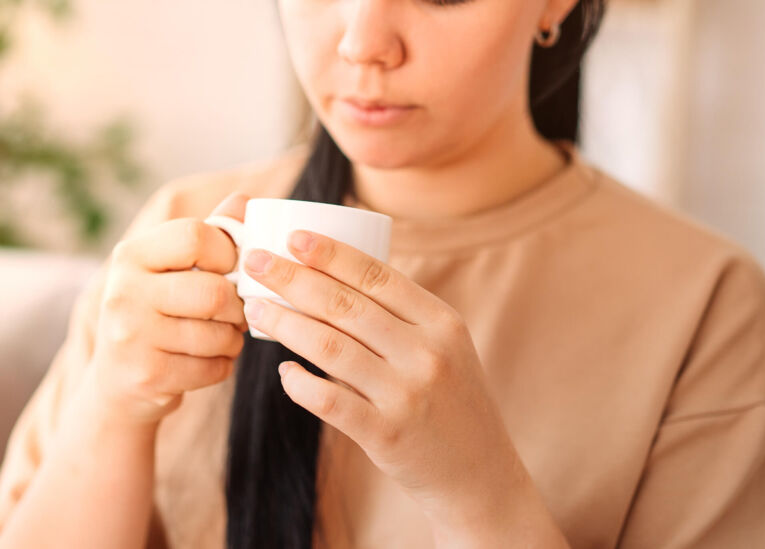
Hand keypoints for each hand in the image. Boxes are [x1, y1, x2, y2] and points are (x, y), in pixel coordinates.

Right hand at [88, 192, 249, 425]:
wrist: (119, 382)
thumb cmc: (158, 312)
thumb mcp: (172, 267)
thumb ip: (210, 232)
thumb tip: (245, 200)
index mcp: (132, 255)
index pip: (197, 236)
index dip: (228, 253)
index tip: (230, 269)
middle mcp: (124, 292)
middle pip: (214, 291)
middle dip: (237, 306)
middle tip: (236, 312)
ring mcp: (132, 336)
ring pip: (218, 334)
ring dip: (233, 339)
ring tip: (223, 336)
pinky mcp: (147, 375)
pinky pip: (214, 368)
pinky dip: (223, 366)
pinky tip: (207, 361)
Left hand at [241, 230, 522, 531]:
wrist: (479, 470)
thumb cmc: (451, 399)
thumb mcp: (444, 348)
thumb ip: (400, 318)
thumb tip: (330, 282)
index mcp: (442, 322)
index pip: (377, 276)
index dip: (331, 254)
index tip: (294, 238)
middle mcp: (428, 353)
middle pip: (346, 305)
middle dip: (294, 278)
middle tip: (256, 262)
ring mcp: (408, 395)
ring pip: (330, 347)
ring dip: (286, 324)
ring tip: (256, 310)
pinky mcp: (388, 435)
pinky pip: (330, 401)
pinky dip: (299, 383)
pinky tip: (284, 371)